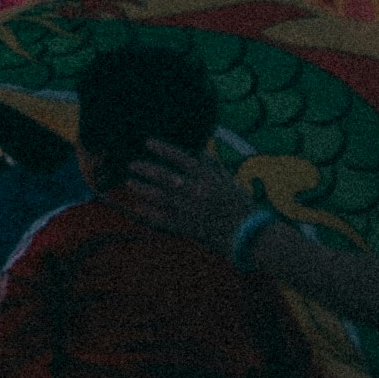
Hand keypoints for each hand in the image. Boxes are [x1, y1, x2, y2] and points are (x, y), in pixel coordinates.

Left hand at [122, 143, 260, 250]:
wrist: (248, 234)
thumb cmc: (241, 205)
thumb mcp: (228, 180)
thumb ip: (212, 166)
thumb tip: (200, 151)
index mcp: (206, 178)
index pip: (180, 158)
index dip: (162, 149)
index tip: (148, 142)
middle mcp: (194, 191)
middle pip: (164, 177)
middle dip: (145, 170)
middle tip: (132, 165)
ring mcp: (189, 210)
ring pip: (159, 197)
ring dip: (142, 189)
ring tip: (130, 183)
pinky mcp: (187, 227)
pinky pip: (163, 219)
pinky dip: (149, 212)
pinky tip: (139, 207)